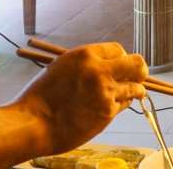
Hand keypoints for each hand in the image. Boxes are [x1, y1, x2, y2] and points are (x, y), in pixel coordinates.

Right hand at [15, 43, 146, 153]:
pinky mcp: (107, 112)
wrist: (33, 123)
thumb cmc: (43, 96)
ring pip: (136, 87)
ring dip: (134, 90)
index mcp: (86, 55)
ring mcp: (105, 92)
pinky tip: (109, 106)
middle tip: (138, 75)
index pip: (118, 49)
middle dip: (140, 70)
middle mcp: (99, 71)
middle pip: (137, 63)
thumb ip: (88, 63)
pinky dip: (121, 104)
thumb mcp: (63, 67)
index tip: (120, 66)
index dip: (121, 58)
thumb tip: (110, 63)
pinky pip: (124, 104)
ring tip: (130, 92)